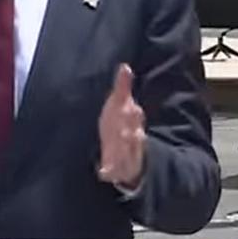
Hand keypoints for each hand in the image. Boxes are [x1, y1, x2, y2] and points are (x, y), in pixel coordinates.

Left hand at [97, 64, 145, 190]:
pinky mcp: (117, 169)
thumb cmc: (118, 124)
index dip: (133, 113)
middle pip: (134, 136)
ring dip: (124, 152)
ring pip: (128, 154)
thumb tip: (124, 65)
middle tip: (125, 131)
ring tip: (119, 151)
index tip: (131, 108)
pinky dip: (109, 172)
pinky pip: (114, 172)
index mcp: (132, 122)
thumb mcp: (119, 105)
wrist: (125, 155)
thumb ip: (122, 87)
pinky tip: (103, 173)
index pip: (135, 116)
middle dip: (131, 133)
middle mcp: (132, 139)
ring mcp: (126, 155)